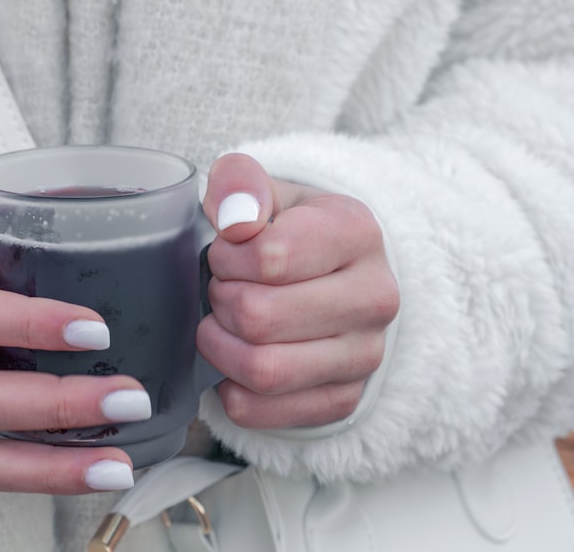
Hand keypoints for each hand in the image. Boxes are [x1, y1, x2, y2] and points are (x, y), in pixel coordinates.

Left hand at [200, 154, 398, 428]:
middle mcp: (375, 298)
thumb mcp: (265, 191)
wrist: (334, 274)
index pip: (269, 256)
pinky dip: (229, 389)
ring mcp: (365, 356)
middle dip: (221, 299)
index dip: (226, 255)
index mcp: (357, 232)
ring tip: (225, 322)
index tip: (228, 251)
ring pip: (261, 370)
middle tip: (224, 288)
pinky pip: (259, 411)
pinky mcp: (342, 401)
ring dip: (220, 345)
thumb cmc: (289, 230)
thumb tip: (236, 219)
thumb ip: (239, 183)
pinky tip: (235, 359)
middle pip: (258, 316)